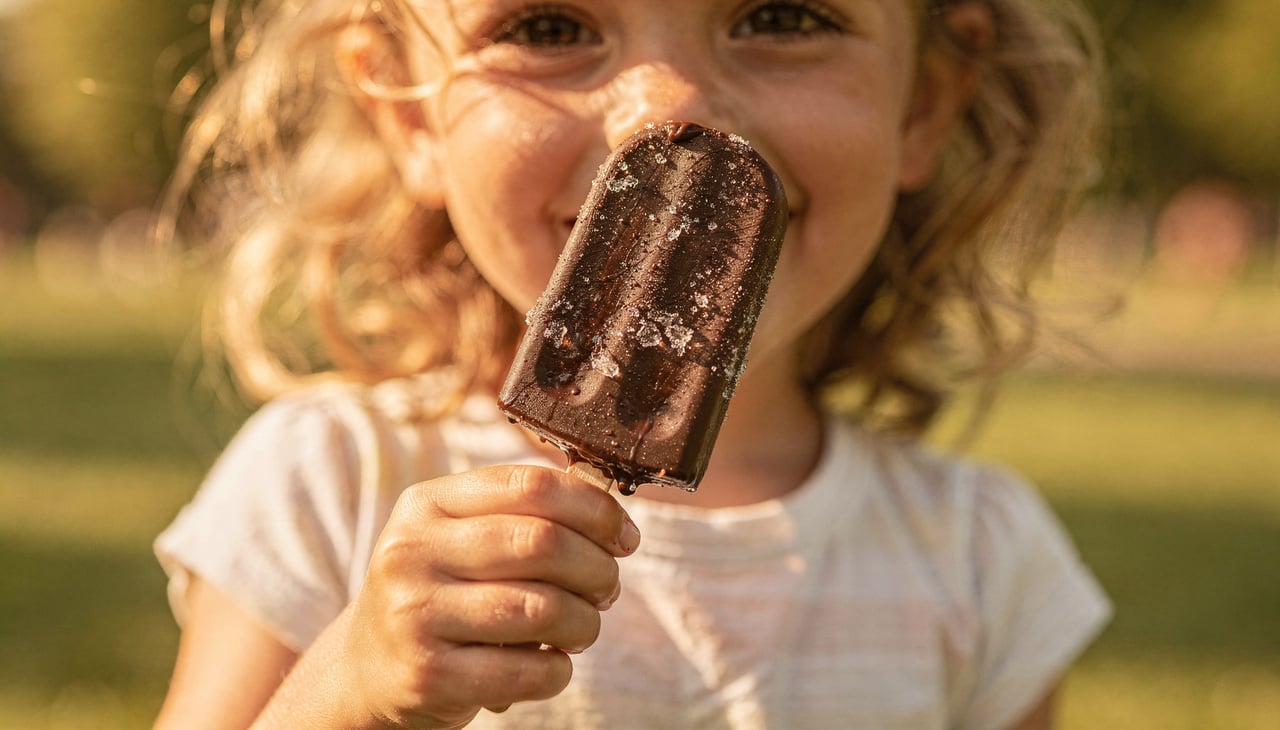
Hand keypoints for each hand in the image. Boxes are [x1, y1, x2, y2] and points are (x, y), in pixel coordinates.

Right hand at [341, 465, 639, 728]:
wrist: (369, 669)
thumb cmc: (442, 594)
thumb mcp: (462, 538)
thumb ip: (524, 514)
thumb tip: (608, 505)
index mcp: (427, 504)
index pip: (530, 484)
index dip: (594, 509)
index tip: (624, 536)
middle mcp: (411, 552)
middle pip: (542, 543)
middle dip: (597, 568)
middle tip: (607, 588)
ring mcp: (414, 614)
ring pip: (542, 608)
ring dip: (584, 623)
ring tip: (583, 629)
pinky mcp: (426, 675)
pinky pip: (526, 670)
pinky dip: (558, 670)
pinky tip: (551, 664)